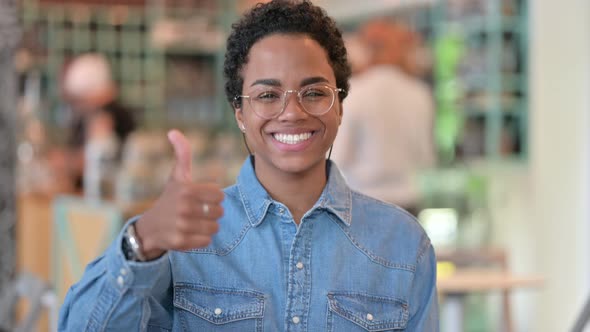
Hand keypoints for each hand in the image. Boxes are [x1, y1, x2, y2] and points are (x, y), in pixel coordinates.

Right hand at [134, 129, 223, 259]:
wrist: (150, 227)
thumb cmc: (170, 199)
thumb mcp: (177, 177)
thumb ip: (182, 154)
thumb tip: (173, 132)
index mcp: (186, 190)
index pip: (219, 195)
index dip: (213, 197)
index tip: (201, 198)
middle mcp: (183, 207)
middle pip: (219, 212)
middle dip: (211, 213)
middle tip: (197, 212)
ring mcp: (181, 225)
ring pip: (215, 228)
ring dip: (208, 226)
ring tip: (194, 223)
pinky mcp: (181, 242)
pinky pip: (207, 241)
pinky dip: (201, 239)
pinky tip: (189, 233)